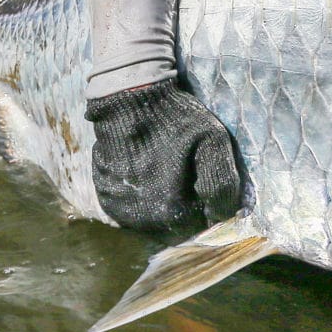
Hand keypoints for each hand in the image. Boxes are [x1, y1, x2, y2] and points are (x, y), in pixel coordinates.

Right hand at [87, 82, 242, 231]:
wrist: (129, 100)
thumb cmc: (175, 120)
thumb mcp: (213, 141)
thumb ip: (222, 183)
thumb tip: (225, 216)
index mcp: (169, 211)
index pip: (199, 231)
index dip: (208, 214)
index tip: (208, 193)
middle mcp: (140, 220)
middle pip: (174, 231)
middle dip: (187, 214)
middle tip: (189, 183)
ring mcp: (119, 211)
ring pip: (152, 225)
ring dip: (164, 210)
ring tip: (168, 178)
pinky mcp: (106, 199)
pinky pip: (131, 212)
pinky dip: (142, 201)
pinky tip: (148, 177)